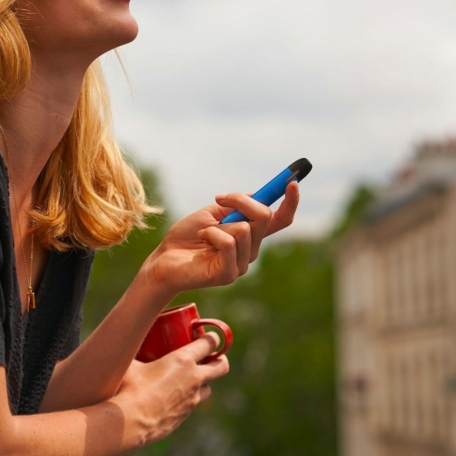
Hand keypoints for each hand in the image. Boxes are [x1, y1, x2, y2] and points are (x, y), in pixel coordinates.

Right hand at [115, 334, 229, 445]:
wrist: (130, 422)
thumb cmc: (129, 388)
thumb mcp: (131, 362)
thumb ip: (132, 352)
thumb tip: (124, 343)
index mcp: (183, 360)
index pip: (209, 344)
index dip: (212, 338)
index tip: (209, 336)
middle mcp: (193, 378)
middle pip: (221, 366)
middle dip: (219, 359)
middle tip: (209, 357)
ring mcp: (192, 399)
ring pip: (209, 388)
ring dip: (203, 382)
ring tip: (190, 378)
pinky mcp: (185, 415)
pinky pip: (193, 404)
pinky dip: (188, 398)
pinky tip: (173, 397)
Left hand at [143, 181, 298, 295]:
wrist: (163, 260)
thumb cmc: (185, 238)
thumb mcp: (211, 214)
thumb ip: (235, 207)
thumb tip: (257, 196)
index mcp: (250, 236)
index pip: (280, 220)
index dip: (290, 202)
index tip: (292, 182)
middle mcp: (250, 250)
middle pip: (263, 217)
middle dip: (241, 201)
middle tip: (219, 199)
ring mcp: (241, 264)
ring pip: (244, 229)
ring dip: (218, 224)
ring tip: (203, 234)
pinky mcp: (228, 274)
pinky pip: (228, 242)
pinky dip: (211, 234)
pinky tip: (201, 241)